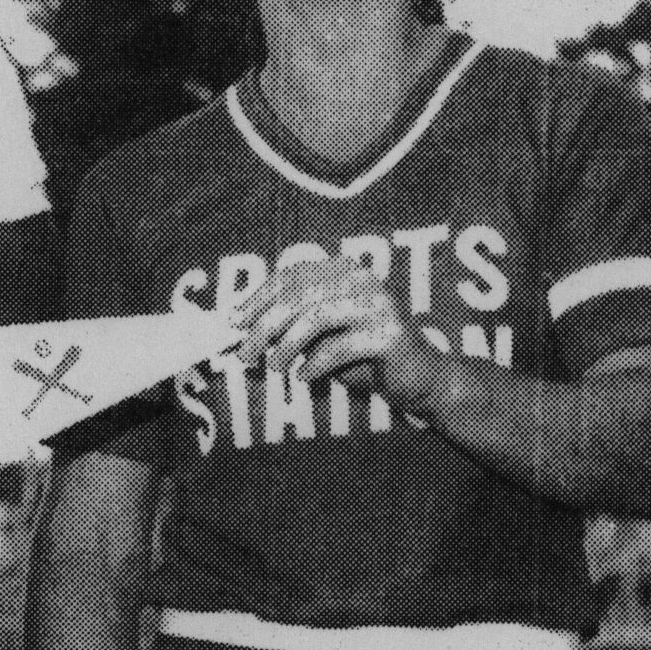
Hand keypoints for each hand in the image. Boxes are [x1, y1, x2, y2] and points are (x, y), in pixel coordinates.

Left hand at [232, 255, 447, 407]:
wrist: (418, 379)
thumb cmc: (359, 356)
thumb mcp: (317, 337)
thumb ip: (286, 327)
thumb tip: (237, 330)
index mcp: (341, 269)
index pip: (289, 276)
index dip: (257, 299)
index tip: (232, 323)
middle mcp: (361, 278)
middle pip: (298, 296)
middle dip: (264, 326)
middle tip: (244, 354)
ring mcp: (378, 304)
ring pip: (316, 318)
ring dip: (286, 346)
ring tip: (274, 368)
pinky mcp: (390, 334)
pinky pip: (339, 346)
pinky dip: (314, 364)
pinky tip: (303, 377)